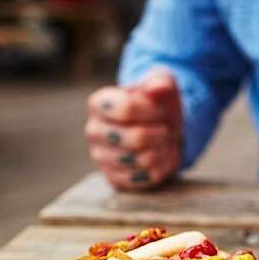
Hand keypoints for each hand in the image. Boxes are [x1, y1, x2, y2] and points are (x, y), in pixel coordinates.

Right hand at [85, 68, 182, 190]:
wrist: (161, 127)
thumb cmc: (157, 103)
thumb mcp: (162, 84)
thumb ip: (160, 81)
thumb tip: (159, 88)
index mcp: (98, 103)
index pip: (126, 108)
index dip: (153, 110)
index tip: (162, 109)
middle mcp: (93, 131)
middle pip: (137, 138)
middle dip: (161, 133)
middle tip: (165, 128)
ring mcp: (101, 157)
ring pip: (144, 160)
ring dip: (163, 150)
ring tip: (162, 141)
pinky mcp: (114, 178)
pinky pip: (146, 178)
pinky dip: (161, 167)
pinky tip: (159, 156)